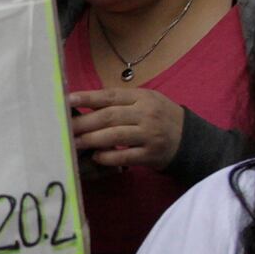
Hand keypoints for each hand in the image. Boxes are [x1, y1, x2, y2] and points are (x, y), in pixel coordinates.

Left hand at [69, 88, 184, 170]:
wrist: (189, 139)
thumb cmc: (159, 117)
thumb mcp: (145, 101)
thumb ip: (120, 102)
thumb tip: (86, 103)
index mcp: (141, 97)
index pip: (110, 96)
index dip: (87, 97)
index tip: (66, 99)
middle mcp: (146, 114)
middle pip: (110, 116)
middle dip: (84, 122)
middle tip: (65, 128)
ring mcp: (149, 134)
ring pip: (116, 136)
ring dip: (92, 139)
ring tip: (74, 143)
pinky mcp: (151, 154)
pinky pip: (126, 156)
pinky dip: (109, 157)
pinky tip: (96, 157)